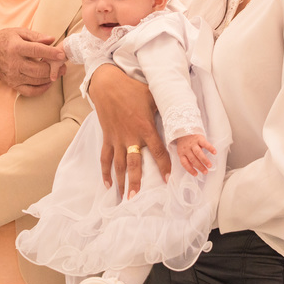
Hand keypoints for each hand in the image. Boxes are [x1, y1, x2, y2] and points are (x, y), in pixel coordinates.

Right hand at [0, 28, 66, 95]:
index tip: (62, 54)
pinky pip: (30, 92)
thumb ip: (36, 36)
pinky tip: (48, 82)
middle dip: (54, 68)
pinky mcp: (13, 85)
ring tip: (59, 71)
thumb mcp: (19, 32)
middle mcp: (14, 64)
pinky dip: (42, 89)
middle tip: (63, 65)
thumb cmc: (5, 40)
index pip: (37, 51)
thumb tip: (52, 40)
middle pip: (39, 69)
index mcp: (16, 48)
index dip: (51, 53)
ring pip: (37, 81)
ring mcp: (13, 76)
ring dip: (51, 77)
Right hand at [91, 64, 168, 197]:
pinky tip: (108, 185)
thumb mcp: (152, 96)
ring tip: (124, 197)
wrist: (108, 85)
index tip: (167, 179)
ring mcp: (117, 138)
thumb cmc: (133, 89)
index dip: (163, 166)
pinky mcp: (107, 137)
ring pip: (118, 164)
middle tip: (137, 198)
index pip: (157, 151)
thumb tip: (179, 112)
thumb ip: (164, 108)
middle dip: (136, 181)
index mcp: (145, 127)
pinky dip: (105, 172)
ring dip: (121, 181)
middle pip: (134, 163)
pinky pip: (105, 157)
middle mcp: (131, 136)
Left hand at [174, 133, 215, 175]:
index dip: (190, 170)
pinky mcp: (198, 138)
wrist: (184, 127)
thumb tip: (193, 167)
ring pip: (199, 153)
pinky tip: (214, 152)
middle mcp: (186, 148)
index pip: (185, 163)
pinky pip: (205, 144)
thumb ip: (187, 157)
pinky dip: (210, 148)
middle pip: (193, 159)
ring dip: (204, 160)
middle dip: (200, 167)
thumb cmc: (184, 141)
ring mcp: (192, 143)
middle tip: (206, 172)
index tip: (196, 174)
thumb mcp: (182, 149)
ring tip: (210, 165)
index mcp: (181, 152)